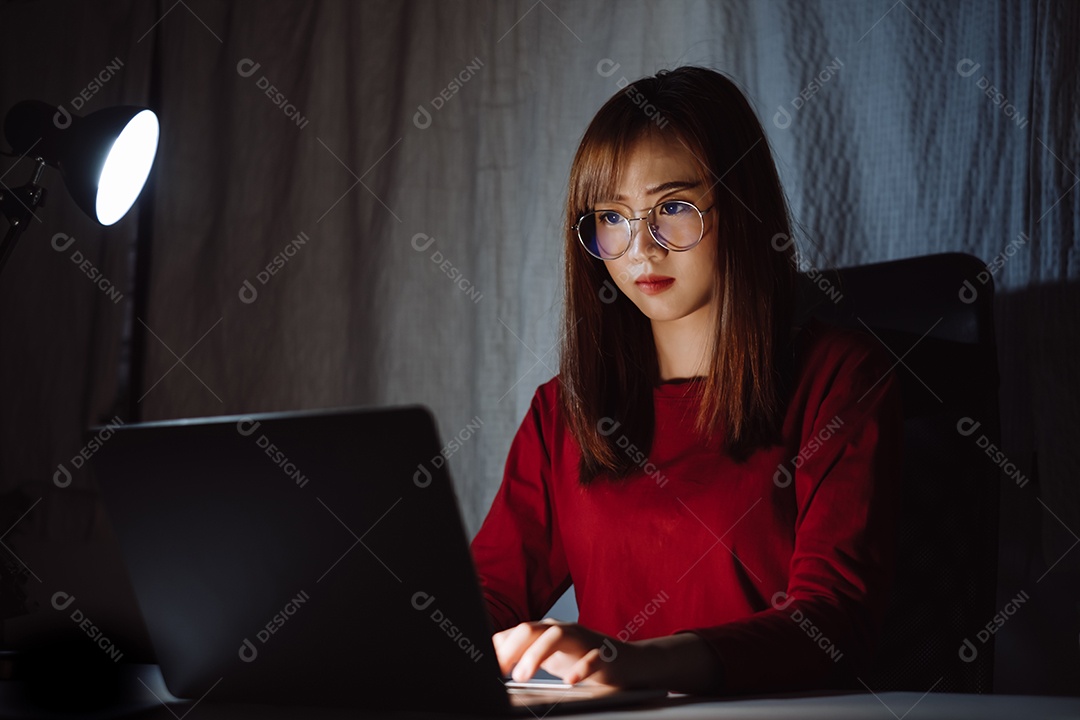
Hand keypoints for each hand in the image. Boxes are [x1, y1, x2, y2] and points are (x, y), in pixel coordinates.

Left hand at [493, 619, 642, 686]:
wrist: (628, 663)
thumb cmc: (582, 659)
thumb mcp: (550, 657)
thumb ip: (524, 656)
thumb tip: (494, 663)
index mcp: (546, 631)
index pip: (516, 633)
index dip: (498, 648)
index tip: (485, 667)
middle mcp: (563, 631)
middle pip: (532, 629)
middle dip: (512, 648)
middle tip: (500, 672)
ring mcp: (584, 640)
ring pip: (558, 636)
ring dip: (536, 654)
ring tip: (522, 676)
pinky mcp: (605, 655)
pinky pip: (593, 657)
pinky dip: (581, 668)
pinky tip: (569, 681)